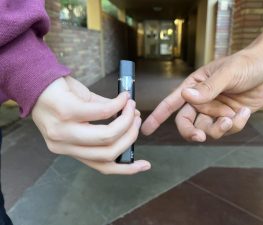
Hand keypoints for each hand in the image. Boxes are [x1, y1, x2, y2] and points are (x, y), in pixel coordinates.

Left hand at [32, 76, 150, 174]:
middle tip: (137, 120)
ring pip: (106, 136)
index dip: (126, 168)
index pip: (101, 166)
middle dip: (130, 136)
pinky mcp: (66, 111)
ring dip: (126, 121)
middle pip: (108, 153)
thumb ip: (107, 118)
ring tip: (131, 107)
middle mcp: (63, 145)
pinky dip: (118, 104)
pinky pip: (102, 112)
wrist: (37, 78)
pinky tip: (123, 97)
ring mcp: (63, 130)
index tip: (145, 165)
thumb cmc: (62, 96)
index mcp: (69, 148)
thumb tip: (134, 117)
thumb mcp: (83, 113)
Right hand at [142, 48, 262, 140]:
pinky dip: (236, 124)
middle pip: (187, 123)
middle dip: (191, 132)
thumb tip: (186, 98)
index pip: (171, 103)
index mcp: (194, 87)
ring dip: (218, 128)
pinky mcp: (230, 117)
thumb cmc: (246, 63)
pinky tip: (244, 111)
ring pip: (207, 130)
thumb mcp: (227, 73)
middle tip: (199, 137)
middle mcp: (202, 100)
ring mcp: (216, 110)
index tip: (145, 129)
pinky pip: (227, 130)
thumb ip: (207, 88)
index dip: (157, 116)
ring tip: (231, 118)